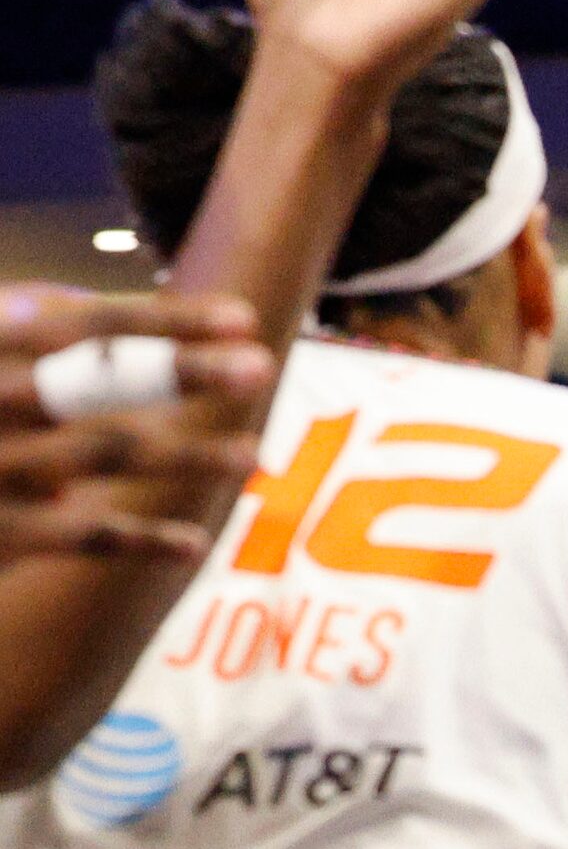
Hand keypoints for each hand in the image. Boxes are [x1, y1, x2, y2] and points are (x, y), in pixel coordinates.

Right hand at [0, 287, 272, 559]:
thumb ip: (11, 331)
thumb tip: (64, 305)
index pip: (83, 326)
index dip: (164, 319)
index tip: (242, 317)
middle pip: (97, 382)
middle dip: (180, 372)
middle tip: (262, 366)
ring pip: (102, 456)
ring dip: (184, 457)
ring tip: (249, 454)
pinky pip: (82, 537)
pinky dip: (142, 540)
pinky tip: (195, 543)